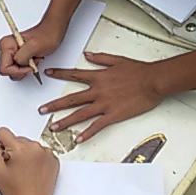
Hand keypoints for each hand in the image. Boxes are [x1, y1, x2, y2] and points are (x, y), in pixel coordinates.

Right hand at [0, 22, 62, 80]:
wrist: (52, 33)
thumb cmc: (46, 36)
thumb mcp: (34, 47)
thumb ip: (22, 57)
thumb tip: (18, 64)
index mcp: (6, 45)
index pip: (4, 68)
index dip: (18, 71)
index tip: (29, 67)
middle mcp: (6, 49)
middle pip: (8, 71)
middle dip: (22, 70)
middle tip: (32, 62)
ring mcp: (11, 53)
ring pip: (14, 72)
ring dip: (26, 69)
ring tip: (34, 59)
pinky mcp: (17, 56)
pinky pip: (19, 69)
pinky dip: (28, 68)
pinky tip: (34, 60)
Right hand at [0, 127, 58, 194]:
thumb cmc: (17, 192)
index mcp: (20, 148)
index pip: (4, 132)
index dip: (0, 143)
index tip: (4, 155)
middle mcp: (35, 147)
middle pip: (18, 139)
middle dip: (14, 150)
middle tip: (14, 168)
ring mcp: (46, 153)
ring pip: (29, 146)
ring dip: (25, 154)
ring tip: (24, 171)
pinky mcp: (54, 160)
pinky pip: (40, 152)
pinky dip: (36, 160)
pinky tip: (33, 172)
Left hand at [39, 52, 164, 142]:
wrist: (153, 80)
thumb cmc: (139, 71)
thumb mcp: (117, 60)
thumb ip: (100, 58)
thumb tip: (88, 55)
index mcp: (98, 77)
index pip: (74, 74)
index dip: (59, 74)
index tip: (47, 73)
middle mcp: (98, 91)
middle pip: (71, 99)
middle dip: (54, 104)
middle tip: (42, 109)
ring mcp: (105, 104)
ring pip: (80, 114)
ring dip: (65, 121)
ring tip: (54, 127)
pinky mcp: (114, 115)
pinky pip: (97, 126)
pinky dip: (87, 133)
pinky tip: (79, 139)